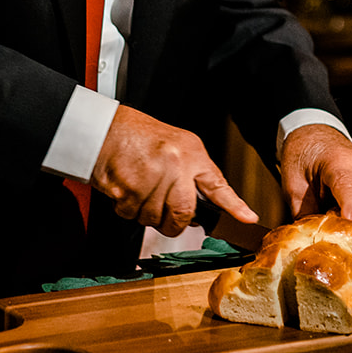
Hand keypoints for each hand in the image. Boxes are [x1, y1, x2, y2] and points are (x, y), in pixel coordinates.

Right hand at [92, 106, 258, 236]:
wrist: (103, 129)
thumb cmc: (136, 136)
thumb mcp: (175, 145)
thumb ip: (190, 172)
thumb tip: (200, 207)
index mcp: (190, 153)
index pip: (217, 184)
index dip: (234, 205)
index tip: (248, 218)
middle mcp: (174, 164)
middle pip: (184, 213)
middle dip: (174, 223)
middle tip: (164, 217)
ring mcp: (152, 176)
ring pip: (155, 218)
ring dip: (145, 214)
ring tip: (138, 190)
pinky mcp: (128, 188)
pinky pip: (131, 214)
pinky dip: (126, 209)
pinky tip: (124, 189)